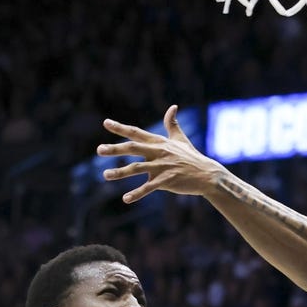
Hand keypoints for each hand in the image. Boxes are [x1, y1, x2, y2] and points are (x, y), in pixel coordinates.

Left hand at [98, 105, 226, 201]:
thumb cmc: (192, 157)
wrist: (207, 174)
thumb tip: (172, 107)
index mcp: (159, 142)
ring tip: (106, 175)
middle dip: (115, 149)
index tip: (106, 123)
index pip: (136, 133)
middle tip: (99, 150)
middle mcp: (159, 152)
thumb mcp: (180, 139)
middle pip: (133, 149)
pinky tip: (126, 199)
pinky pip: (149, 188)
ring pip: (137, 169)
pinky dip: (137, 193)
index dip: (121, 128)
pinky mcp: (167, 181)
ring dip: (120, 172)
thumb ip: (172, 124)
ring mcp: (162, 167)